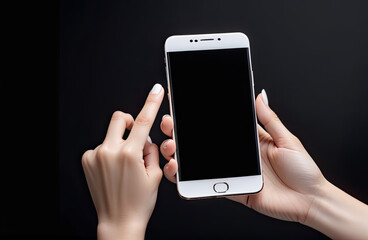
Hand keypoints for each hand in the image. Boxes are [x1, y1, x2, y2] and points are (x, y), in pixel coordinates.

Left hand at [82, 84, 163, 239]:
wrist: (118, 220)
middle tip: (135, 134)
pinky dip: (109, 152)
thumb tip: (145, 138)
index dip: (152, 102)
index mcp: (129, 154)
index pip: (144, 121)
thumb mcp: (155, 174)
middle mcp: (109, 152)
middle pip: (120, 118)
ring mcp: (95, 156)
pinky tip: (113, 170)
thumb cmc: (138, 202)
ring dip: (120, 142)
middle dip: (129, 122)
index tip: (156, 90)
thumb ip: (152, 150)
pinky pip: (101, 146)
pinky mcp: (87, 160)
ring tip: (124, 164)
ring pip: (111, 134)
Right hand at [160, 90, 325, 222]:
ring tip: (170, 147)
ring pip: (202, 163)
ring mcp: (233, 172)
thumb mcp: (287, 140)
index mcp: (251, 140)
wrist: (310, 201)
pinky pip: (208, 185)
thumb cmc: (303, 171)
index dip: (204, 115)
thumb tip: (259, 95)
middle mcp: (238, 155)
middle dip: (184, 132)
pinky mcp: (233, 189)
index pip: (222, 124)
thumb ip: (270, 119)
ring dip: (182, 155)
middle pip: (206, 142)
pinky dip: (191, 181)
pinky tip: (178, 172)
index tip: (186, 104)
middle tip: (170, 124)